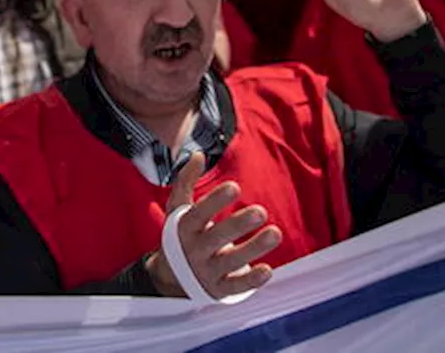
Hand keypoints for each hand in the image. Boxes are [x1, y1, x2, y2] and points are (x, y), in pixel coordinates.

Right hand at [146, 153, 280, 298]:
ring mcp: (206, 271)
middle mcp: (195, 250)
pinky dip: (252, 280)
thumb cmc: (182, 235)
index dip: (215, 200)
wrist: (170, 277)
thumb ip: (186, 181)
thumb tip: (197, 154)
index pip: (199, 213)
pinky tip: (268, 269)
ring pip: (231, 261)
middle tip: (261, 211)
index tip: (235, 186)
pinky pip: (236, 286)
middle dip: (239, 224)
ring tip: (275, 233)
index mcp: (185, 228)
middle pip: (217, 237)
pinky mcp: (218, 289)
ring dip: (254, 248)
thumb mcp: (178, 208)